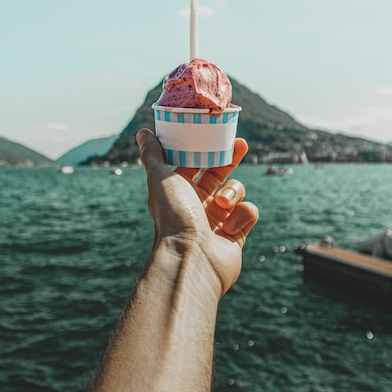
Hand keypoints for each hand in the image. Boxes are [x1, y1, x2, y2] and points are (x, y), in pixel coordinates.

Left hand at [136, 129, 258, 295]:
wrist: (191, 259)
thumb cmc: (173, 217)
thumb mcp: (160, 178)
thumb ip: (152, 154)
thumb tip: (142, 132)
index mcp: (179, 191)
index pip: (194, 164)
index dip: (205, 148)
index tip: (217, 133)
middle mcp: (197, 205)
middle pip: (218, 174)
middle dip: (230, 159)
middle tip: (241, 144)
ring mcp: (217, 221)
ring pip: (235, 192)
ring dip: (232, 193)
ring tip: (222, 205)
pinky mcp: (236, 235)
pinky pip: (248, 213)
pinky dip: (242, 215)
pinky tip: (230, 226)